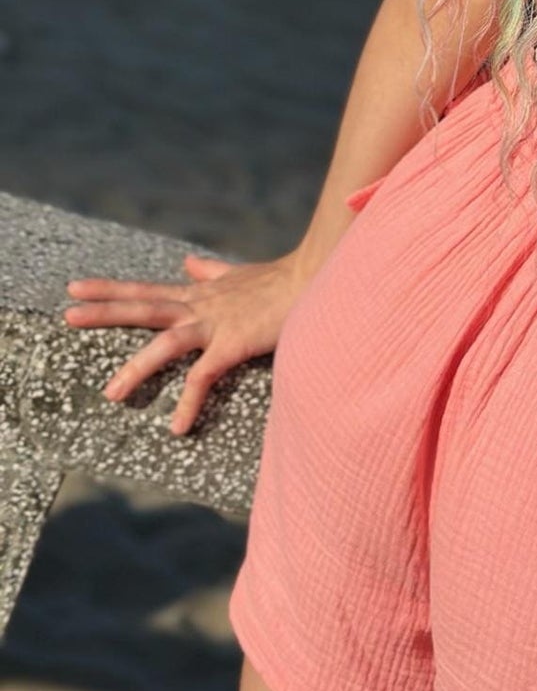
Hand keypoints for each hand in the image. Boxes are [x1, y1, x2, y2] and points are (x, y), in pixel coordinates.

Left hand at [63, 250, 315, 435]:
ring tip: (111, 393)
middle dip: (105, 310)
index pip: (146, 290)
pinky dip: (189, 401)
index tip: (77, 288)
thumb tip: (188, 263)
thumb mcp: (238, 276)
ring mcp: (215, 323)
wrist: (314, 280)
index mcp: (199, 293)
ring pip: (166, 343)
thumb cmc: (280, 282)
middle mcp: (200, 305)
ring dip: (136, 367)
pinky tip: (178, 427)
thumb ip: (211, 272)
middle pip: (144, 306)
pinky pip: (205, 376)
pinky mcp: (233, 343)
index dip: (111, 290)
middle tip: (67, 312)